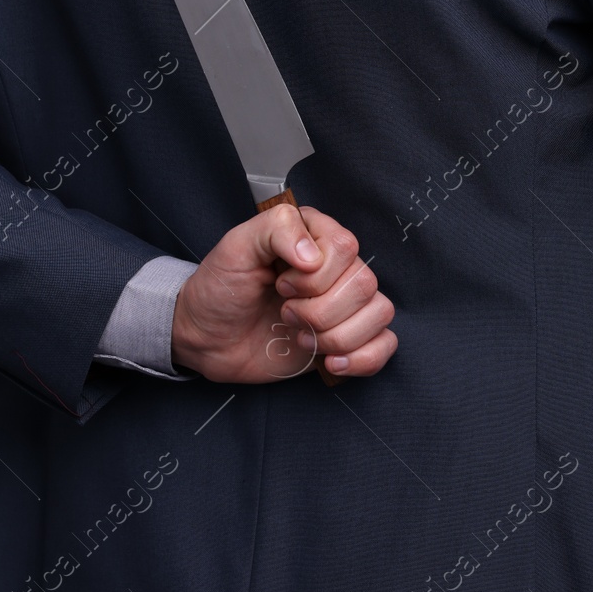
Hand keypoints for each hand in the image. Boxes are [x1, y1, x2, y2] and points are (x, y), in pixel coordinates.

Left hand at [171, 204, 396, 383]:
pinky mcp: (349, 339)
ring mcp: (346, 305)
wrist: (207, 339)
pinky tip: (329, 362)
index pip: (345, 247)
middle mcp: (338, 268)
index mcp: (316, 236)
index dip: (314, 275)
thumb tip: (313, 256)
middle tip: (285, 312)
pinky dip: (361, 359)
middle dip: (319, 310)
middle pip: (365, 285)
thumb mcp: (235, 247)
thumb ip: (275, 229)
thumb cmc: (219, 289)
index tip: (280, 284)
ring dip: (336, 335)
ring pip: (379, 314)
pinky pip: (385, 345)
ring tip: (301, 336)